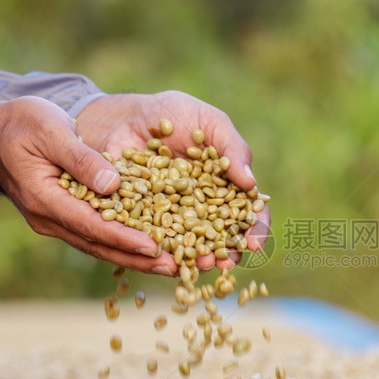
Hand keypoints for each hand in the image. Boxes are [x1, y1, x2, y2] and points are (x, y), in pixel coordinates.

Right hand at [0, 96, 175, 274]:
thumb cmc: (21, 124)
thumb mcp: (50, 130)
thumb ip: (80, 158)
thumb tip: (113, 184)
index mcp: (45, 199)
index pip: (91, 225)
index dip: (124, 238)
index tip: (155, 247)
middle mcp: (50, 219)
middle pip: (100, 245)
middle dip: (139, 259)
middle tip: (176, 268)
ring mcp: (56, 222)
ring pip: (101, 246)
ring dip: (136, 258)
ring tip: (173, 265)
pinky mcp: (65, 218)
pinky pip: (98, 236)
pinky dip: (125, 245)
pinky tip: (153, 250)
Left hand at [75, 91, 270, 272]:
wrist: (123, 116)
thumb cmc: (173, 114)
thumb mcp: (210, 123)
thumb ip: (233, 149)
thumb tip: (251, 183)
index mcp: (227, 185)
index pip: (249, 211)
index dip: (256, 228)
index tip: (255, 242)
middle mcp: (205, 207)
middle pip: (224, 236)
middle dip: (228, 252)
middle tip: (226, 261)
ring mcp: (175, 217)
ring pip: (193, 245)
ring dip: (200, 259)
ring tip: (202, 264)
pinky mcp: (145, 222)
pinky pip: (157, 242)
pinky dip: (164, 253)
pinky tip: (168, 260)